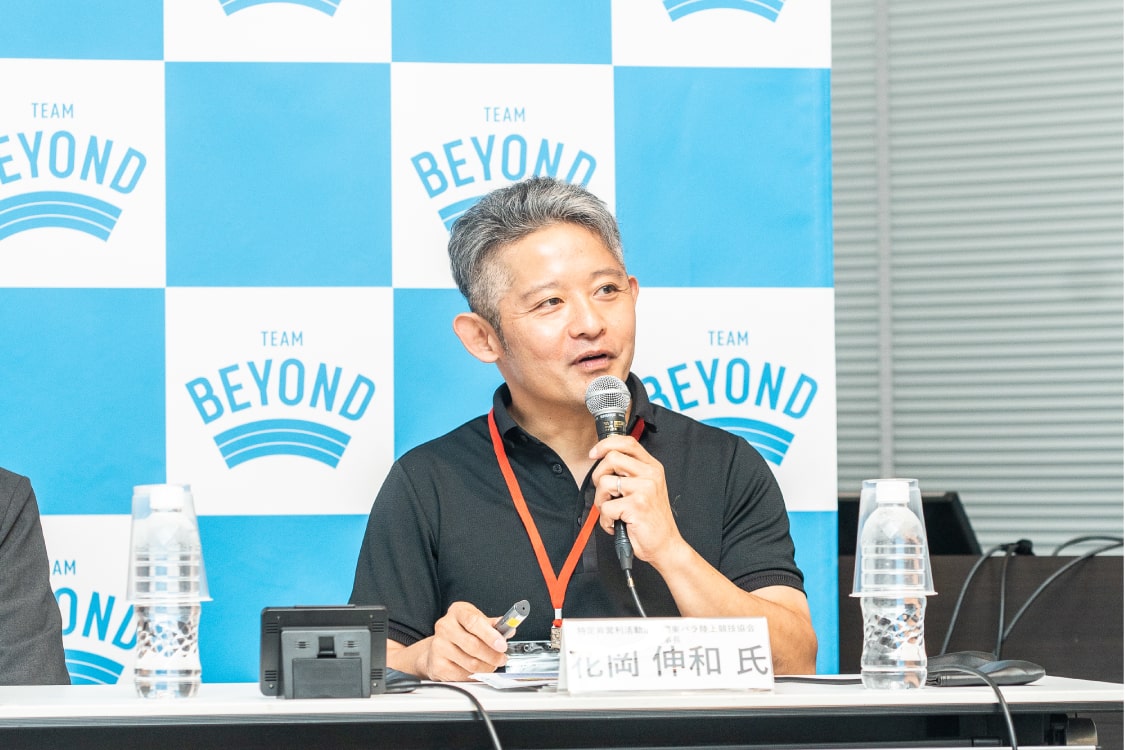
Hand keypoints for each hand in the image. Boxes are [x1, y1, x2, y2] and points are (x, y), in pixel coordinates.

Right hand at [393, 601, 510, 681]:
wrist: (440, 644)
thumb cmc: (462, 630)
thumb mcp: (478, 621)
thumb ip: (494, 625)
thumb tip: (510, 629)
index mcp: (457, 611)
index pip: (474, 622)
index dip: (490, 635)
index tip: (502, 645)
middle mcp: (445, 626)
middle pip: (473, 645)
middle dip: (492, 655)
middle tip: (502, 659)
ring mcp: (439, 646)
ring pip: (469, 662)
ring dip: (486, 667)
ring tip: (493, 665)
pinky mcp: (437, 664)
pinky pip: (462, 674)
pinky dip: (475, 675)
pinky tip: (479, 671)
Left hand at [589, 434, 684, 565]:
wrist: (665, 544)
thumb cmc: (651, 518)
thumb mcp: (646, 488)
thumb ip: (630, 472)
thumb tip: (603, 460)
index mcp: (652, 467)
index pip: (627, 442)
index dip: (606, 444)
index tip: (594, 454)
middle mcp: (650, 474)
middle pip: (611, 458)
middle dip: (598, 476)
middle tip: (606, 493)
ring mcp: (644, 489)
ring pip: (604, 482)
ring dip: (601, 501)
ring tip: (612, 511)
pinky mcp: (637, 505)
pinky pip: (606, 507)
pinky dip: (605, 520)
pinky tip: (616, 523)